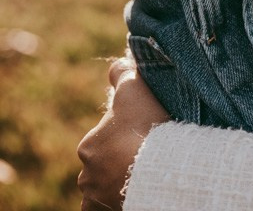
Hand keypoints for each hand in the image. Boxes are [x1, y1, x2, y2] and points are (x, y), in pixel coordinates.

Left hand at [77, 57, 169, 209]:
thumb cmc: (145, 126)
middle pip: (102, 163)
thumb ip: (121, 73)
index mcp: (88, 145)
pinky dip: (113, 201)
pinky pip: (103, 207)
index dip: (123, 133)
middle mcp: (86, 174)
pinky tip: (129, 192)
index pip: (102, 137)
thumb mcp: (133, 87)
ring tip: (140, 173)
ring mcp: (96, 196)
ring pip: (102, 187)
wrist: (159, 169)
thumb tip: (117, 64)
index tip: (141, 132)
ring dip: (115, 180)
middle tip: (143, 152)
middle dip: (117, 158)